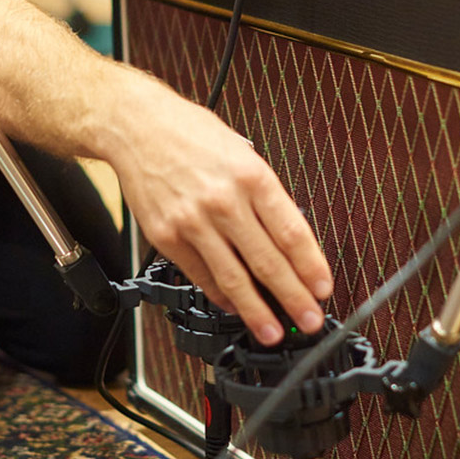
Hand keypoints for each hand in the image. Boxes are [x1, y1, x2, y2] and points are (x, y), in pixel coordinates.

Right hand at [105, 78, 333, 344]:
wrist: (137, 127)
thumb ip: (264, 194)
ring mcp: (193, 222)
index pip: (291, 232)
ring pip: (233, 278)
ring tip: (273, 331)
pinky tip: (234, 307)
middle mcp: (224, 201)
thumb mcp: (242, 152)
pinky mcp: (167, 237)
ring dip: (257, 311)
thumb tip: (288, 237)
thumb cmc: (191, 135)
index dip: (311, 267)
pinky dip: (220, 295)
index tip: (322, 289)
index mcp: (251, 176)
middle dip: (293, 298)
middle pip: (267, 261)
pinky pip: (200, 275)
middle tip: (310, 320)